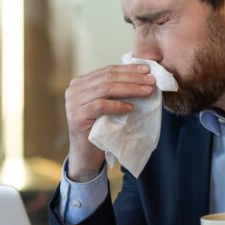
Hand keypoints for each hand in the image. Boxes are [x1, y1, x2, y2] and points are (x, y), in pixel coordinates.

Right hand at [64, 63, 155, 180]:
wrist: (87, 155)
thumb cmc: (100, 128)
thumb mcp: (107, 104)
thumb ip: (115, 89)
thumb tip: (142, 75)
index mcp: (80, 82)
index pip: (108, 70)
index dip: (129, 69)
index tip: (147, 69)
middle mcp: (74, 89)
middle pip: (108, 78)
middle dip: (132, 78)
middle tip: (151, 80)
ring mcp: (73, 103)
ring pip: (106, 89)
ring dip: (130, 89)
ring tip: (147, 92)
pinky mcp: (77, 116)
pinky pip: (101, 106)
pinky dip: (118, 105)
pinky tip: (131, 107)